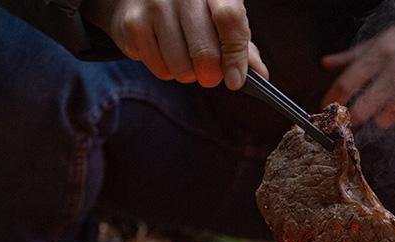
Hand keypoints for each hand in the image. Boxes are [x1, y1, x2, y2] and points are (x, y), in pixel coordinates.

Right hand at [84, 0, 267, 87]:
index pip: (230, 20)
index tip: (235, 81)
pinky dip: (166, 70)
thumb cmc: (190, 10)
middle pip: (206, 52)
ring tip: (183, 55)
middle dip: (211, 74)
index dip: (235, 56)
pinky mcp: (133, 22)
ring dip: (187, 73)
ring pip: (182, 67)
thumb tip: (261, 74)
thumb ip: (241, 44)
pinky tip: (163, 50)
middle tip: (208, 73)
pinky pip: (160, 68)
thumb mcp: (219, 17)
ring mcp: (154, 3)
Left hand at [321, 11, 394, 129]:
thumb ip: (351, 57)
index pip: (347, 83)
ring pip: (384, 121)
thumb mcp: (379, 41)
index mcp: (380, 52)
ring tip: (388, 107)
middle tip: (356, 116)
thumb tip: (325, 63)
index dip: (333, 100)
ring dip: (382, 118)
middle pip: (363, 109)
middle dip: (355, 116)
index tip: (327, 109)